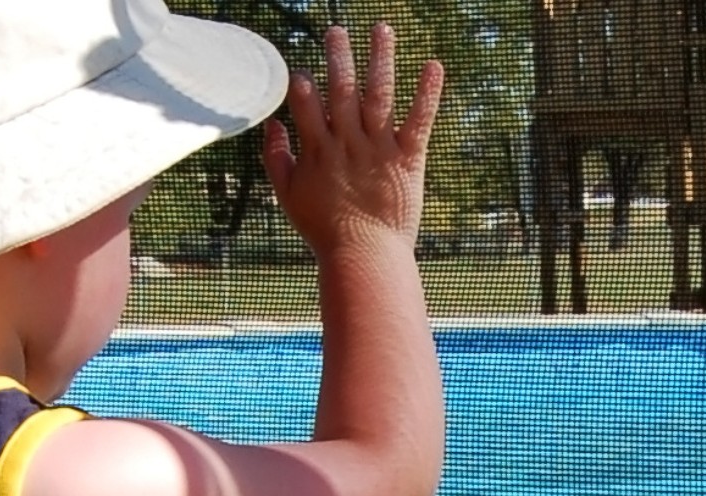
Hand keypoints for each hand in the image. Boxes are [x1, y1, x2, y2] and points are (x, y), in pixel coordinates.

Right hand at [264, 24, 443, 258]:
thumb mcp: (288, 196)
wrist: (364, 256)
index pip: (306, 104)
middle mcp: (347, 142)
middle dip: (337, 56)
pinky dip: (427, 93)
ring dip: (380, 59)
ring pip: (378, 94)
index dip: (302, 84)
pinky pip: (418, 120)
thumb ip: (276, 158)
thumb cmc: (324, 230)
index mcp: (318, 149)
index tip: (300, 70)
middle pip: (341, 89)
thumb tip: (273, 124)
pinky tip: (433, 65)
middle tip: (335, 29)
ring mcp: (379, 148)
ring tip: (382, 29)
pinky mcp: (408, 158)